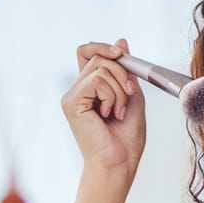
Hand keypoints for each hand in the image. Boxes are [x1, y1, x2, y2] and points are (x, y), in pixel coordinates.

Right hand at [60, 38, 145, 174]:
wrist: (119, 161)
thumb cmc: (126, 137)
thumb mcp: (132, 95)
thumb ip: (125, 71)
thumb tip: (121, 41)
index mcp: (89, 89)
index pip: (87, 53)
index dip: (103, 47)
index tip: (121, 53)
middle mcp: (77, 90)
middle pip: (98, 57)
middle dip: (122, 72)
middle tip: (130, 94)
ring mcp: (72, 96)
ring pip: (101, 68)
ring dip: (120, 89)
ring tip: (118, 112)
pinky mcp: (71, 103)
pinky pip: (97, 80)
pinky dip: (111, 95)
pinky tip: (109, 114)